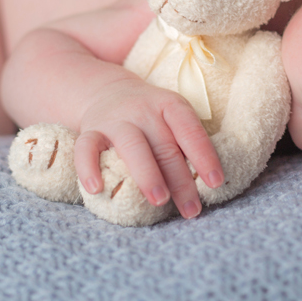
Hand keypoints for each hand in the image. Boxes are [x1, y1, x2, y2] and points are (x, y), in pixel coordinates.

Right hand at [72, 72, 224, 218]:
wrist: (107, 91)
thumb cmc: (151, 117)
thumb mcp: (171, 118)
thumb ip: (183, 145)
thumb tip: (204, 185)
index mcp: (169, 106)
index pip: (190, 130)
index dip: (204, 156)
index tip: (215, 182)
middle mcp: (143, 111)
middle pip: (165, 146)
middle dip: (180, 180)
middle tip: (191, 209)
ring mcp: (115, 120)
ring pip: (132, 145)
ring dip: (148, 174)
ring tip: (160, 200)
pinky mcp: (90, 131)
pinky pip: (86, 149)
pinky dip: (88, 168)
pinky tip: (96, 189)